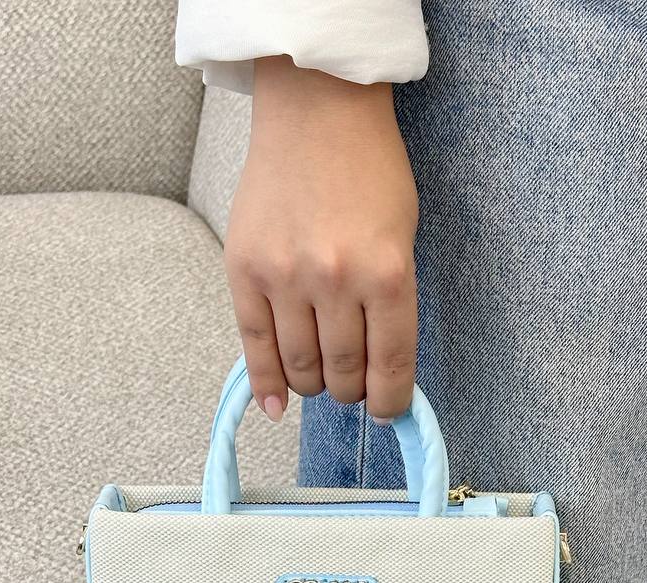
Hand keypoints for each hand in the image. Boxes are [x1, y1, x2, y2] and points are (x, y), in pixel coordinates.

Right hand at [224, 55, 418, 422]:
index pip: (389, 366)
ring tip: (321, 378)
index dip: (390, 402)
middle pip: (342, 373)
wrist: (316, 107)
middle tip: (352, 383)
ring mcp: (285, 276)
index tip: (387, 411)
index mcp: (386, 272)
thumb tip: (375, 372)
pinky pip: (255, 347)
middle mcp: (334, 279)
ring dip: (315, 385)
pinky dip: (267, 385)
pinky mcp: (244, 270)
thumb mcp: (402, 237)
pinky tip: (278, 406)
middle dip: (351, 390)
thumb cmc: (369, 171)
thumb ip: (390, 304)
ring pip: (300, 368)